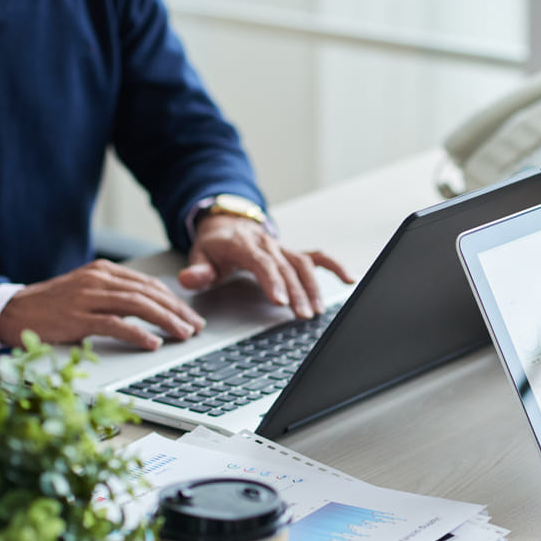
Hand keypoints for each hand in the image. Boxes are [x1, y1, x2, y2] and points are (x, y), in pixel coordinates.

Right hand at [0, 260, 205, 349]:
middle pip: (149, 293)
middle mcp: (98, 280)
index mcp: (104, 271)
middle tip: (196, 326)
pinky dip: (138, 333)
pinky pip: (114, 324)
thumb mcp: (88, 291)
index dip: (175, 300)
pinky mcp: (76, 318)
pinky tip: (153, 342)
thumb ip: (118, 294)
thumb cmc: (53, 305)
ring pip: (137, 306)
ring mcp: (87, 298)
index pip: (149, 284)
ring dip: (166, 321)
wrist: (12, 311)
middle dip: (177, 311)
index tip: (192, 315)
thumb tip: (156, 306)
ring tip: (184, 334)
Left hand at [178, 215, 353, 318]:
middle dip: (297, 292)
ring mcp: (283, 248)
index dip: (272, 281)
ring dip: (313, 288)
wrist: (228, 225)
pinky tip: (349, 279)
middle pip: (287, 268)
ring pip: (304, 265)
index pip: (261, 262)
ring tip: (317, 311)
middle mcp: (268, 244)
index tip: (280, 301)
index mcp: (244, 244)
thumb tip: (190, 279)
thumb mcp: (200, 256)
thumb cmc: (215, 247)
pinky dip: (335, 267)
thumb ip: (197, 270)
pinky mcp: (294, 252)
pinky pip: (318, 257)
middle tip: (302, 315)